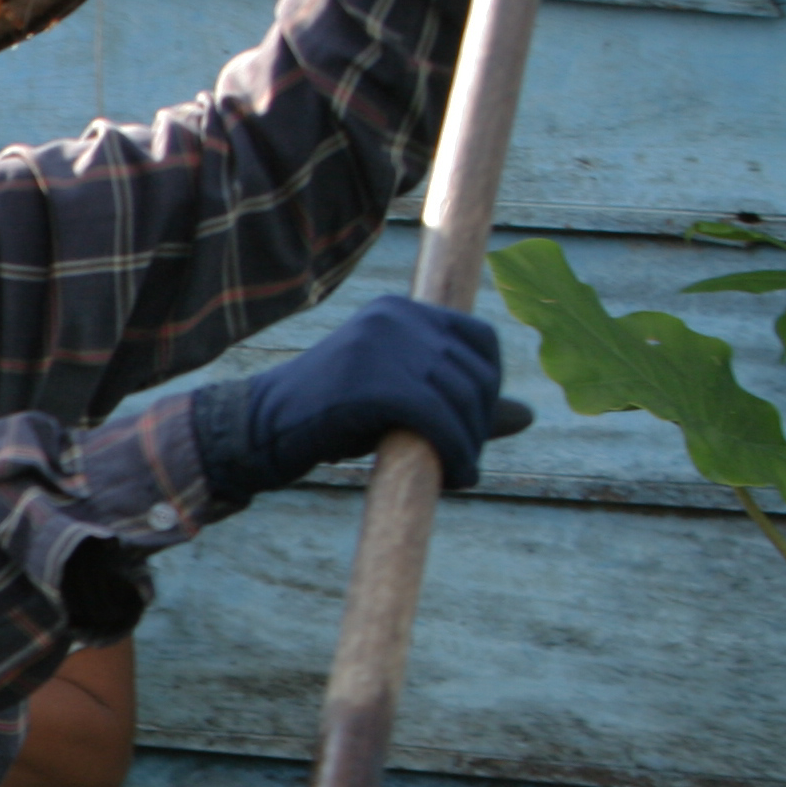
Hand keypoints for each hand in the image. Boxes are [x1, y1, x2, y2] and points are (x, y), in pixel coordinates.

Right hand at [200, 297, 537, 501]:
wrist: (256, 432)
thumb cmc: (327, 419)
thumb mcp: (396, 400)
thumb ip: (452, 401)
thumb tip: (529, 418)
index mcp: (398, 310)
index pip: (478, 339)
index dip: (489, 386)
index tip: (472, 426)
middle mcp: (393, 318)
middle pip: (473, 371)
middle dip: (480, 422)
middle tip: (462, 461)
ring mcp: (381, 347)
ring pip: (460, 398)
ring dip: (469, 444)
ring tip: (457, 472)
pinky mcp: (373, 382)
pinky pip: (437, 418)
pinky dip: (454, 451)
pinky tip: (451, 476)